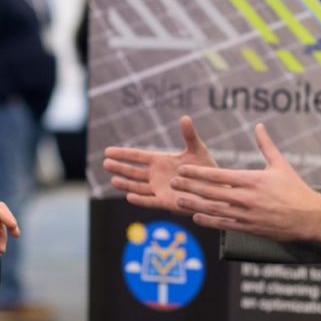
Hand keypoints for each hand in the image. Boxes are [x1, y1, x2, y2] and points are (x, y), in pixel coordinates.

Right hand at [103, 115, 217, 213]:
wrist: (215, 187)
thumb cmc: (205, 167)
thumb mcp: (197, 149)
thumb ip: (189, 135)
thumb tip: (185, 117)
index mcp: (160, 160)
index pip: (137, 156)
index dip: (123, 154)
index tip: (108, 151)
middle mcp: (156, 175)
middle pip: (133, 171)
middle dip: (120, 167)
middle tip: (105, 163)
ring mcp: (159, 189)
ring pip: (138, 187)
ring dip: (125, 184)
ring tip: (113, 180)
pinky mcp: (166, 202)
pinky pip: (150, 201)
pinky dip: (140, 200)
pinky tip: (129, 197)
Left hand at [170, 123, 320, 242]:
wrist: (310, 217)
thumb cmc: (295, 189)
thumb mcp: (280, 164)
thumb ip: (266, 145)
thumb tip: (259, 125)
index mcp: (252, 180)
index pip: (218, 175)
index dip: (198, 172)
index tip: (182, 168)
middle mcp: (246, 198)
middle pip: (211, 192)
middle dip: (190, 186)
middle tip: (173, 182)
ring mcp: (246, 215)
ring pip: (214, 209)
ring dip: (194, 204)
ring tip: (177, 199)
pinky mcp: (249, 228)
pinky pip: (224, 224)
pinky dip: (208, 220)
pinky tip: (196, 217)